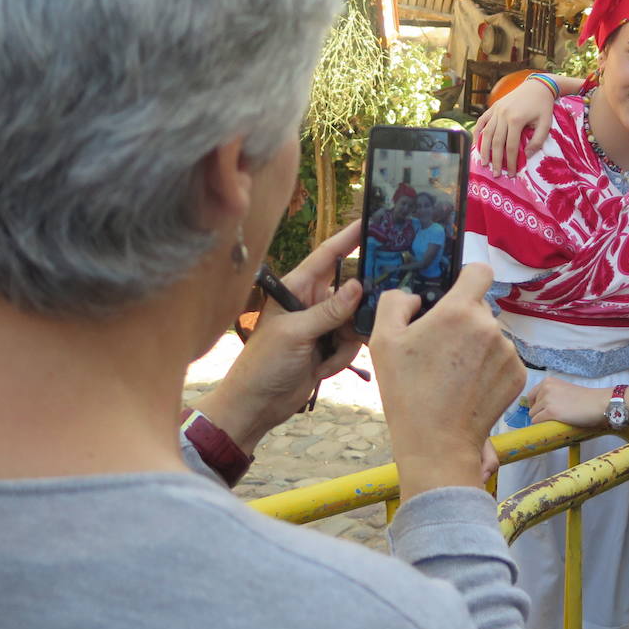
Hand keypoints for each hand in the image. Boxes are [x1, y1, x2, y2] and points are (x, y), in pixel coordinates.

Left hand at [194, 222, 364, 452]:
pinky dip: (342, 358)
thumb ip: (328, 311)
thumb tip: (357, 286)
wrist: (256, 405)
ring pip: (356, 321)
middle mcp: (312, 302)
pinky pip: (352, 343)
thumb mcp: (294, 333)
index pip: (328, 256)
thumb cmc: (263, 364)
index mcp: (297, 288)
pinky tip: (321, 370)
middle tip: (371, 312)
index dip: (349, 238)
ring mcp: (323, 326)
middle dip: (360, 305)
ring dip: (347, 342)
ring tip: (325, 359)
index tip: (372, 222)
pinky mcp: (330, 347)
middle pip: (351, 290)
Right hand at [369, 263, 524, 498]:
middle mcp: (490, 326)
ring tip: (452, 374)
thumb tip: (415, 297)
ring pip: (491, 334)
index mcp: (459, 311)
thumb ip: (395, 302)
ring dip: (476, 345)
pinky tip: (468, 387)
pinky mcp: (518, 375)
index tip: (454, 294)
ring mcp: (508, 352)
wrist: (437, 444)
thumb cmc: (406, 392)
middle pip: (480, 307)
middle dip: (463, 320)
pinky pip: (503, 358)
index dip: (466, 278)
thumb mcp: (382, 341)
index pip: (480, 271)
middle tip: (440, 348)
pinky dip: (489, 367)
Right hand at [473, 77, 556, 175]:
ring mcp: (496, 110)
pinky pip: (482, 121)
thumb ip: (537, 140)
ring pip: (486, 133)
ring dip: (484, 150)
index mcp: (516, 120)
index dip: (511, 162)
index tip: (511, 174)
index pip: (511, 147)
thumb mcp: (545, 123)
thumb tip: (527, 155)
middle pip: (496, 143)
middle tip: (495, 174)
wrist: (537, 85)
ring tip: (484, 163)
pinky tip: (476, 144)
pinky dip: (477, 132)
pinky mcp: (493, 107)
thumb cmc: (543, 106)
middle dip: (495, 160)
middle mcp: (503, 115)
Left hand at [528, 377, 609, 426]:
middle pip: (531, 406)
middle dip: (539, 413)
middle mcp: (545, 388)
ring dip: (542, 420)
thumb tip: (539, 408)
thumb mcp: (564, 390)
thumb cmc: (585, 399)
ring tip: (555, 422)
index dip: (536, 405)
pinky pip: (537, 421)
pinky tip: (552, 426)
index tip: (544, 412)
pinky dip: (542, 426)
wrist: (598, 404)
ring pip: (533, 415)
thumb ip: (552, 394)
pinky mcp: (550, 412)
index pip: (531, 395)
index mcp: (548, 381)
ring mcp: (547, 400)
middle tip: (551, 418)